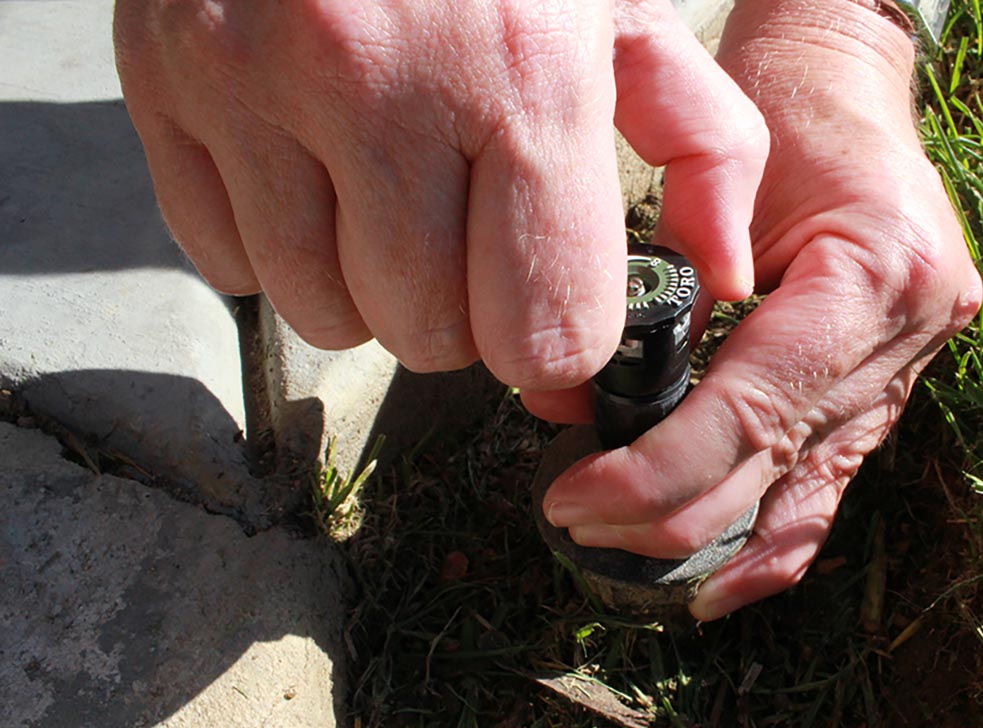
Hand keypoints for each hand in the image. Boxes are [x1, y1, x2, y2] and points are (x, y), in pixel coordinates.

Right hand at [113, 0, 766, 389]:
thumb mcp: (626, 12)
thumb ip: (702, 146)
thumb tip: (716, 277)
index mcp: (525, 75)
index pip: (543, 335)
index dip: (552, 335)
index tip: (544, 298)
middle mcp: (382, 86)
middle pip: (429, 340)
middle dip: (459, 310)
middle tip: (461, 226)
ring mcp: (254, 81)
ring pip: (322, 318)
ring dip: (366, 285)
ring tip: (384, 191)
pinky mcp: (166, 78)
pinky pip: (224, 263)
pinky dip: (273, 241)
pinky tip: (305, 165)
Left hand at [527, 0, 982, 618]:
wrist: (848, 83)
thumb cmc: (782, 109)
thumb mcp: (715, 186)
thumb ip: (662, 305)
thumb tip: (569, 410)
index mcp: (877, 273)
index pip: (756, 412)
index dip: (659, 475)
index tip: (576, 501)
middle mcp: (910, 335)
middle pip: (779, 470)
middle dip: (668, 519)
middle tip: (574, 525)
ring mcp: (910, 369)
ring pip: (808, 499)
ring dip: (710, 542)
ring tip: (623, 557)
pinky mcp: (887, 387)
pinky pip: (825, 484)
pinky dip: (763, 535)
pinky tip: (709, 578)